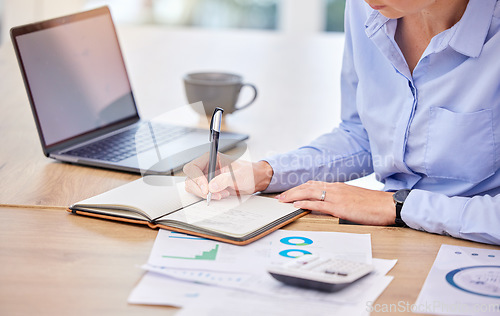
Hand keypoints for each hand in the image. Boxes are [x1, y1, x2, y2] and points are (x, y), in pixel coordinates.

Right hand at [183, 153, 272, 199]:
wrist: (253, 180)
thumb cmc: (248, 173)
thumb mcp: (238, 176)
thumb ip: (225, 180)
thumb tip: (211, 186)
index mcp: (212, 158)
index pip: (193, 167)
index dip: (196, 178)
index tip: (206, 188)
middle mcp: (206, 166)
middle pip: (190, 178)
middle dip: (200, 189)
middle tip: (212, 194)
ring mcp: (206, 176)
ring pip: (193, 187)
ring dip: (205, 194)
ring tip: (221, 194)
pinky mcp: (208, 185)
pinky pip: (200, 192)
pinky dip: (208, 197)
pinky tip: (221, 195)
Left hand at [277, 181, 395, 225]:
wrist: (388, 205)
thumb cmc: (373, 204)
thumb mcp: (354, 198)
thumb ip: (340, 199)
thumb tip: (330, 204)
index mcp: (338, 186)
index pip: (313, 184)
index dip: (299, 188)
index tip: (289, 192)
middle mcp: (335, 188)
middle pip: (307, 186)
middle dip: (291, 191)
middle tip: (279, 197)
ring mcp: (337, 196)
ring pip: (309, 192)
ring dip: (293, 195)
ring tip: (282, 200)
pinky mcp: (340, 207)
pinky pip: (319, 203)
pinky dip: (305, 203)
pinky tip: (297, 205)